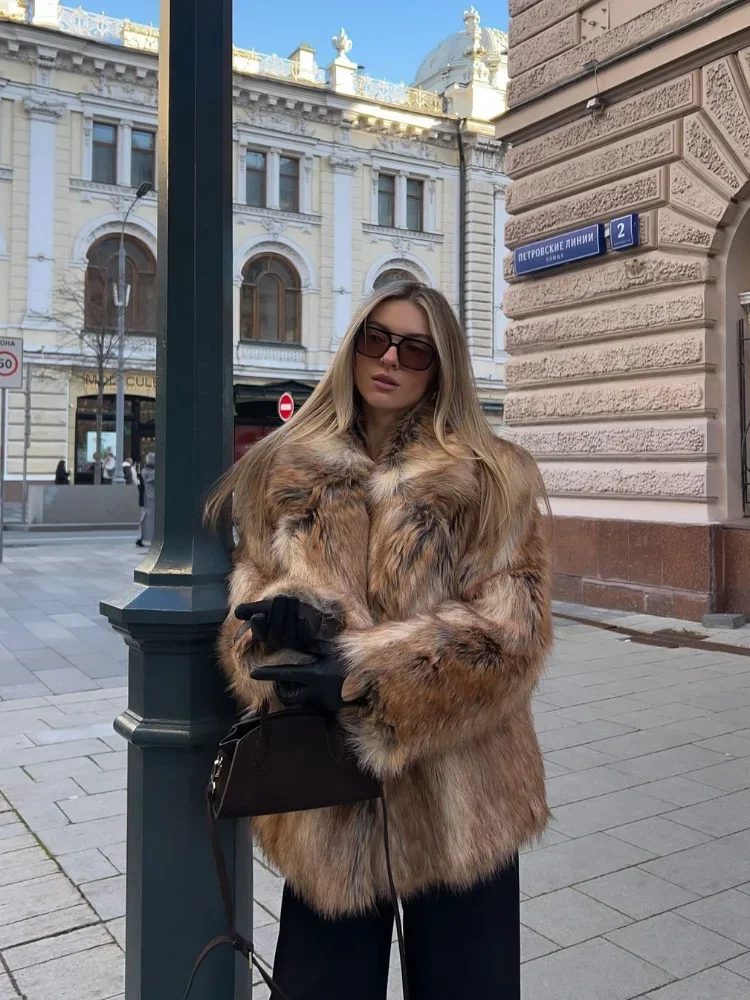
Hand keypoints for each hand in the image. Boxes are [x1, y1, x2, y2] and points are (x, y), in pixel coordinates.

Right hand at [234, 596, 322, 651]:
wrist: (295, 608)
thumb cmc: (275, 608)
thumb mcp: (261, 607)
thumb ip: (249, 609)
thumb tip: (238, 612)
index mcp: (263, 634)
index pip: (258, 632)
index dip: (258, 625)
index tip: (258, 615)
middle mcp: (275, 640)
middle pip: (275, 631)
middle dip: (278, 613)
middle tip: (281, 597)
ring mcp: (290, 641)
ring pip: (289, 633)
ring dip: (290, 614)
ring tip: (292, 599)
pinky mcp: (304, 639)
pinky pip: (303, 636)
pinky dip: (301, 626)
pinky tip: (301, 617)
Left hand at [251, 641, 365, 713]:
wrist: (373, 683)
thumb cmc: (351, 662)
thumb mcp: (334, 649)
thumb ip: (315, 645)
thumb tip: (298, 639)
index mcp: (315, 672)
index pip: (286, 672)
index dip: (268, 672)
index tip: (253, 673)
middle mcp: (316, 688)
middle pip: (287, 691)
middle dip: (279, 685)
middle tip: (270, 678)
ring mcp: (322, 700)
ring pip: (297, 700)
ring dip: (294, 692)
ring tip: (298, 683)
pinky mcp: (328, 707)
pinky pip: (311, 702)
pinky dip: (309, 695)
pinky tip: (315, 688)